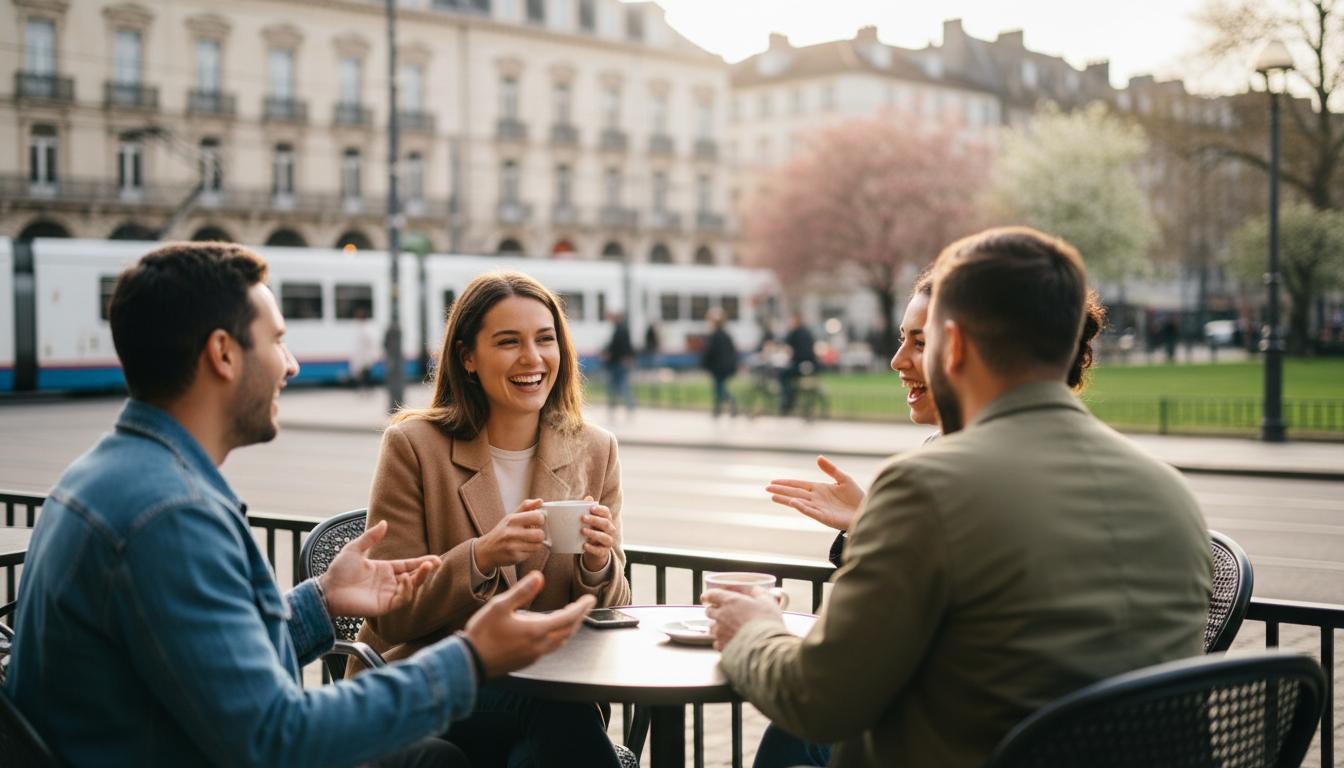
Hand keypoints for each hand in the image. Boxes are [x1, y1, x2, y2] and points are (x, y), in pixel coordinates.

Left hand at [318, 520, 440, 617]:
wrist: (327, 589)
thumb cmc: (338, 570)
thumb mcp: (355, 548)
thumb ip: (371, 537)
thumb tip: (384, 522)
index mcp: (385, 569)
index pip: (408, 565)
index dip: (422, 562)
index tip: (435, 558)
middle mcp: (389, 582)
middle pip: (413, 577)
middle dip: (425, 571)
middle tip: (434, 563)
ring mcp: (387, 594)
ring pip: (410, 588)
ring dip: (419, 579)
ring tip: (424, 568)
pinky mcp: (383, 606)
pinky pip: (401, 599)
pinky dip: (407, 590)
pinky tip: (405, 578)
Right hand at [465, 571, 595, 676]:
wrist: (471, 662)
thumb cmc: (483, 633)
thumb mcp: (500, 606)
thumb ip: (522, 591)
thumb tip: (539, 576)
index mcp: (536, 630)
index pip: (569, 617)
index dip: (582, 607)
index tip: (590, 599)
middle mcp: (540, 645)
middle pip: (569, 630)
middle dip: (579, 617)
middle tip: (584, 606)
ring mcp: (535, 655)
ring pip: (561, 641)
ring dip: (569, 627)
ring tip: (570, 616)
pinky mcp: (528, 660)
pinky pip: (550, 648)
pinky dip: (558, 636)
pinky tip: (549, 630)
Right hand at [475, 500, 546, 571]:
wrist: (486, 550)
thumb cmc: (502, 531)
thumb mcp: (511, 516)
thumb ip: (526, 506)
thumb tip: (540, 501)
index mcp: (512, 519)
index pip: (537, 517)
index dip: (541, 519)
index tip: (537, 521)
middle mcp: (511, 533)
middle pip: (540, 534)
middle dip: (539, 534)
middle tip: (533, 533)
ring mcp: (513, 546)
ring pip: (538, 545)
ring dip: (535, 543)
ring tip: (528, 541)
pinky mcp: (515, 557)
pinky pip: (532, 554)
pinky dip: (529, 551)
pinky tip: (521, 548)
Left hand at [578, 495, 615, 571]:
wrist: (594, 550)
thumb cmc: (591, 531)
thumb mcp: (589, 521)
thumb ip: (588, 510)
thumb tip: (588, 498)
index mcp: (606, 520)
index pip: (606, 513)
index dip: (600, 510)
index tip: (591, 508)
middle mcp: (610, 530)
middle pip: (606, 524)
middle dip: (594, 520)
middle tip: (582, 518)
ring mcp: (608, 541)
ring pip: (605, 537)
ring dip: (593, 533)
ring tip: (582, 531)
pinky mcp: (604, 552)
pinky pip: (600, 550)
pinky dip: (592, 548)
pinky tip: (584, 545)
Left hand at [702, 589, 784, 650]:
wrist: (767, 646)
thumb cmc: (767, 622)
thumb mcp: (766, 600)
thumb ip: (756, 592)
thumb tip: (753, 589)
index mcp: (730, 601)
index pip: (711, 595)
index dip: (708, 595)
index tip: (708, 597)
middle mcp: (721, 616)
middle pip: (709, 611)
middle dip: (714, 611)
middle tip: (724, 613)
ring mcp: (720, 632)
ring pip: (712, 628)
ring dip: (717, 627)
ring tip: (729, 629)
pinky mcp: (722, 646)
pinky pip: (716, 643)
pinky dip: (721, 642)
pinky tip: (731, 641)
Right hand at [766, 455, 864, 531]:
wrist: (868, 511)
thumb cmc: (857, 497)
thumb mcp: (844, 479)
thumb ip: (831, 469)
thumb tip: (818, 457)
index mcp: (819, 489)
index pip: (799, 485)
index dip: (786, 483)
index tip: (773, 482)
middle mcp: (816, 498)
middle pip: (795, 493)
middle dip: (781, 491)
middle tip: (766, 489)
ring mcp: (819, 508)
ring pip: (799, 502)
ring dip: (786, 500)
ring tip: (773, 497)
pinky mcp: (825, 517)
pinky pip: (811, 512)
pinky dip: (801, 507)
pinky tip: (793, 503)